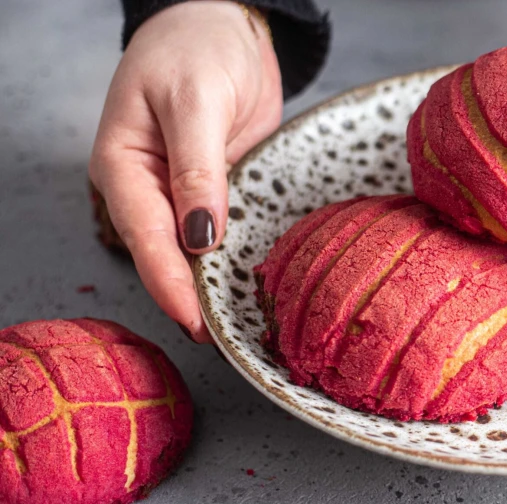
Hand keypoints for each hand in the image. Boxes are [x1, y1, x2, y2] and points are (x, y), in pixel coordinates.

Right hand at [89, 1, 281, 341]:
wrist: (226, 25)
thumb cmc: (197, 47)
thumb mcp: (196, 100)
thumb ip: (198, 168)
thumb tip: (200, 237)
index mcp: (123, 165)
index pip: (145, 235)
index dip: (169, 282)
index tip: (195, 320)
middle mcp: (148, 186)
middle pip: (166, 254)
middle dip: (189, 296)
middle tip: (223, 338)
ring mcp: (183, 192)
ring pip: (193, 251)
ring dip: (213, 285)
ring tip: (239, 325)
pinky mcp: (218, 192)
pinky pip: (223, 233)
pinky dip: (235, 259)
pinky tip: (251, 286)